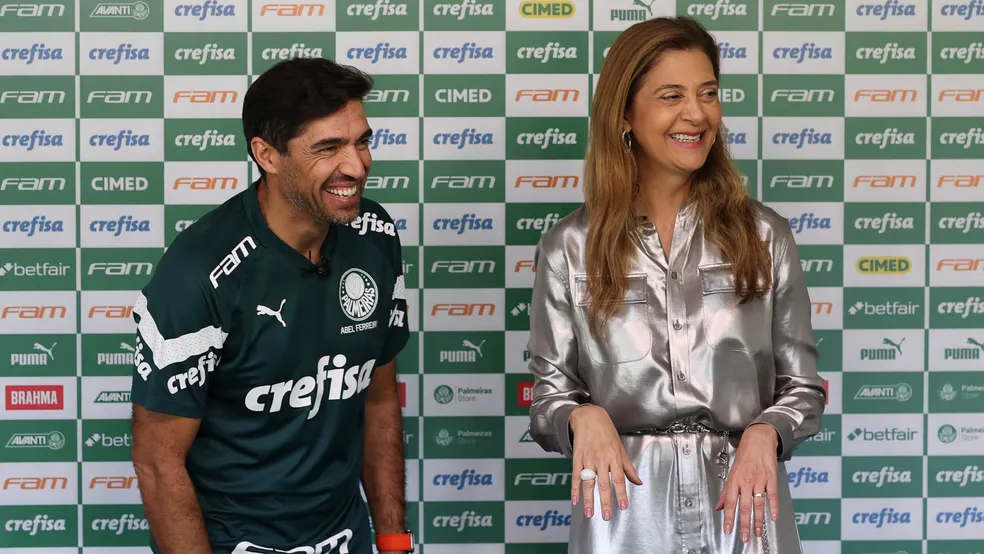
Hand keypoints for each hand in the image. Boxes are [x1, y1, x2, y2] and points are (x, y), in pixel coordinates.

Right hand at [569, 406, 642, 520]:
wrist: (589, 417)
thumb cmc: (607, 432)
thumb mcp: (620, 448)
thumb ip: (628, 468)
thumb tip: (638, 482)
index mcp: (614, 457)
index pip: (618, 479)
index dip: (621, 493)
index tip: (623, 506)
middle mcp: (601, 460)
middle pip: (603, 483)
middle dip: (605, 501)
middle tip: (607, 516)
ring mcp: (587, 459)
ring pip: (588, 482)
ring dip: (589, 499)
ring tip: (590, 513)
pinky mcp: (577, 458)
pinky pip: (575, 476)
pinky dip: (574, 489)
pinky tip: (575, 500)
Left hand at [715, 424, 779, 542]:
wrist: (759, 438)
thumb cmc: (745, 454)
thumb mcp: (732, 472)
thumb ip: (727, 491)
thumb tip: (720, 506)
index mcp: (735, 480)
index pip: (730, 502)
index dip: (729, 518)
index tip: (728, 530)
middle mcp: (746, 481)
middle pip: (744, 506)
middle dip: (744, 524)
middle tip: (744, 537)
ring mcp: (760, 480)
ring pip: (758, 503)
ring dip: (758, 520)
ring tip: (758, 532)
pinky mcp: (771, 478)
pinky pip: (772, 495)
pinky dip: (773, 507)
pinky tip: (773, 517)